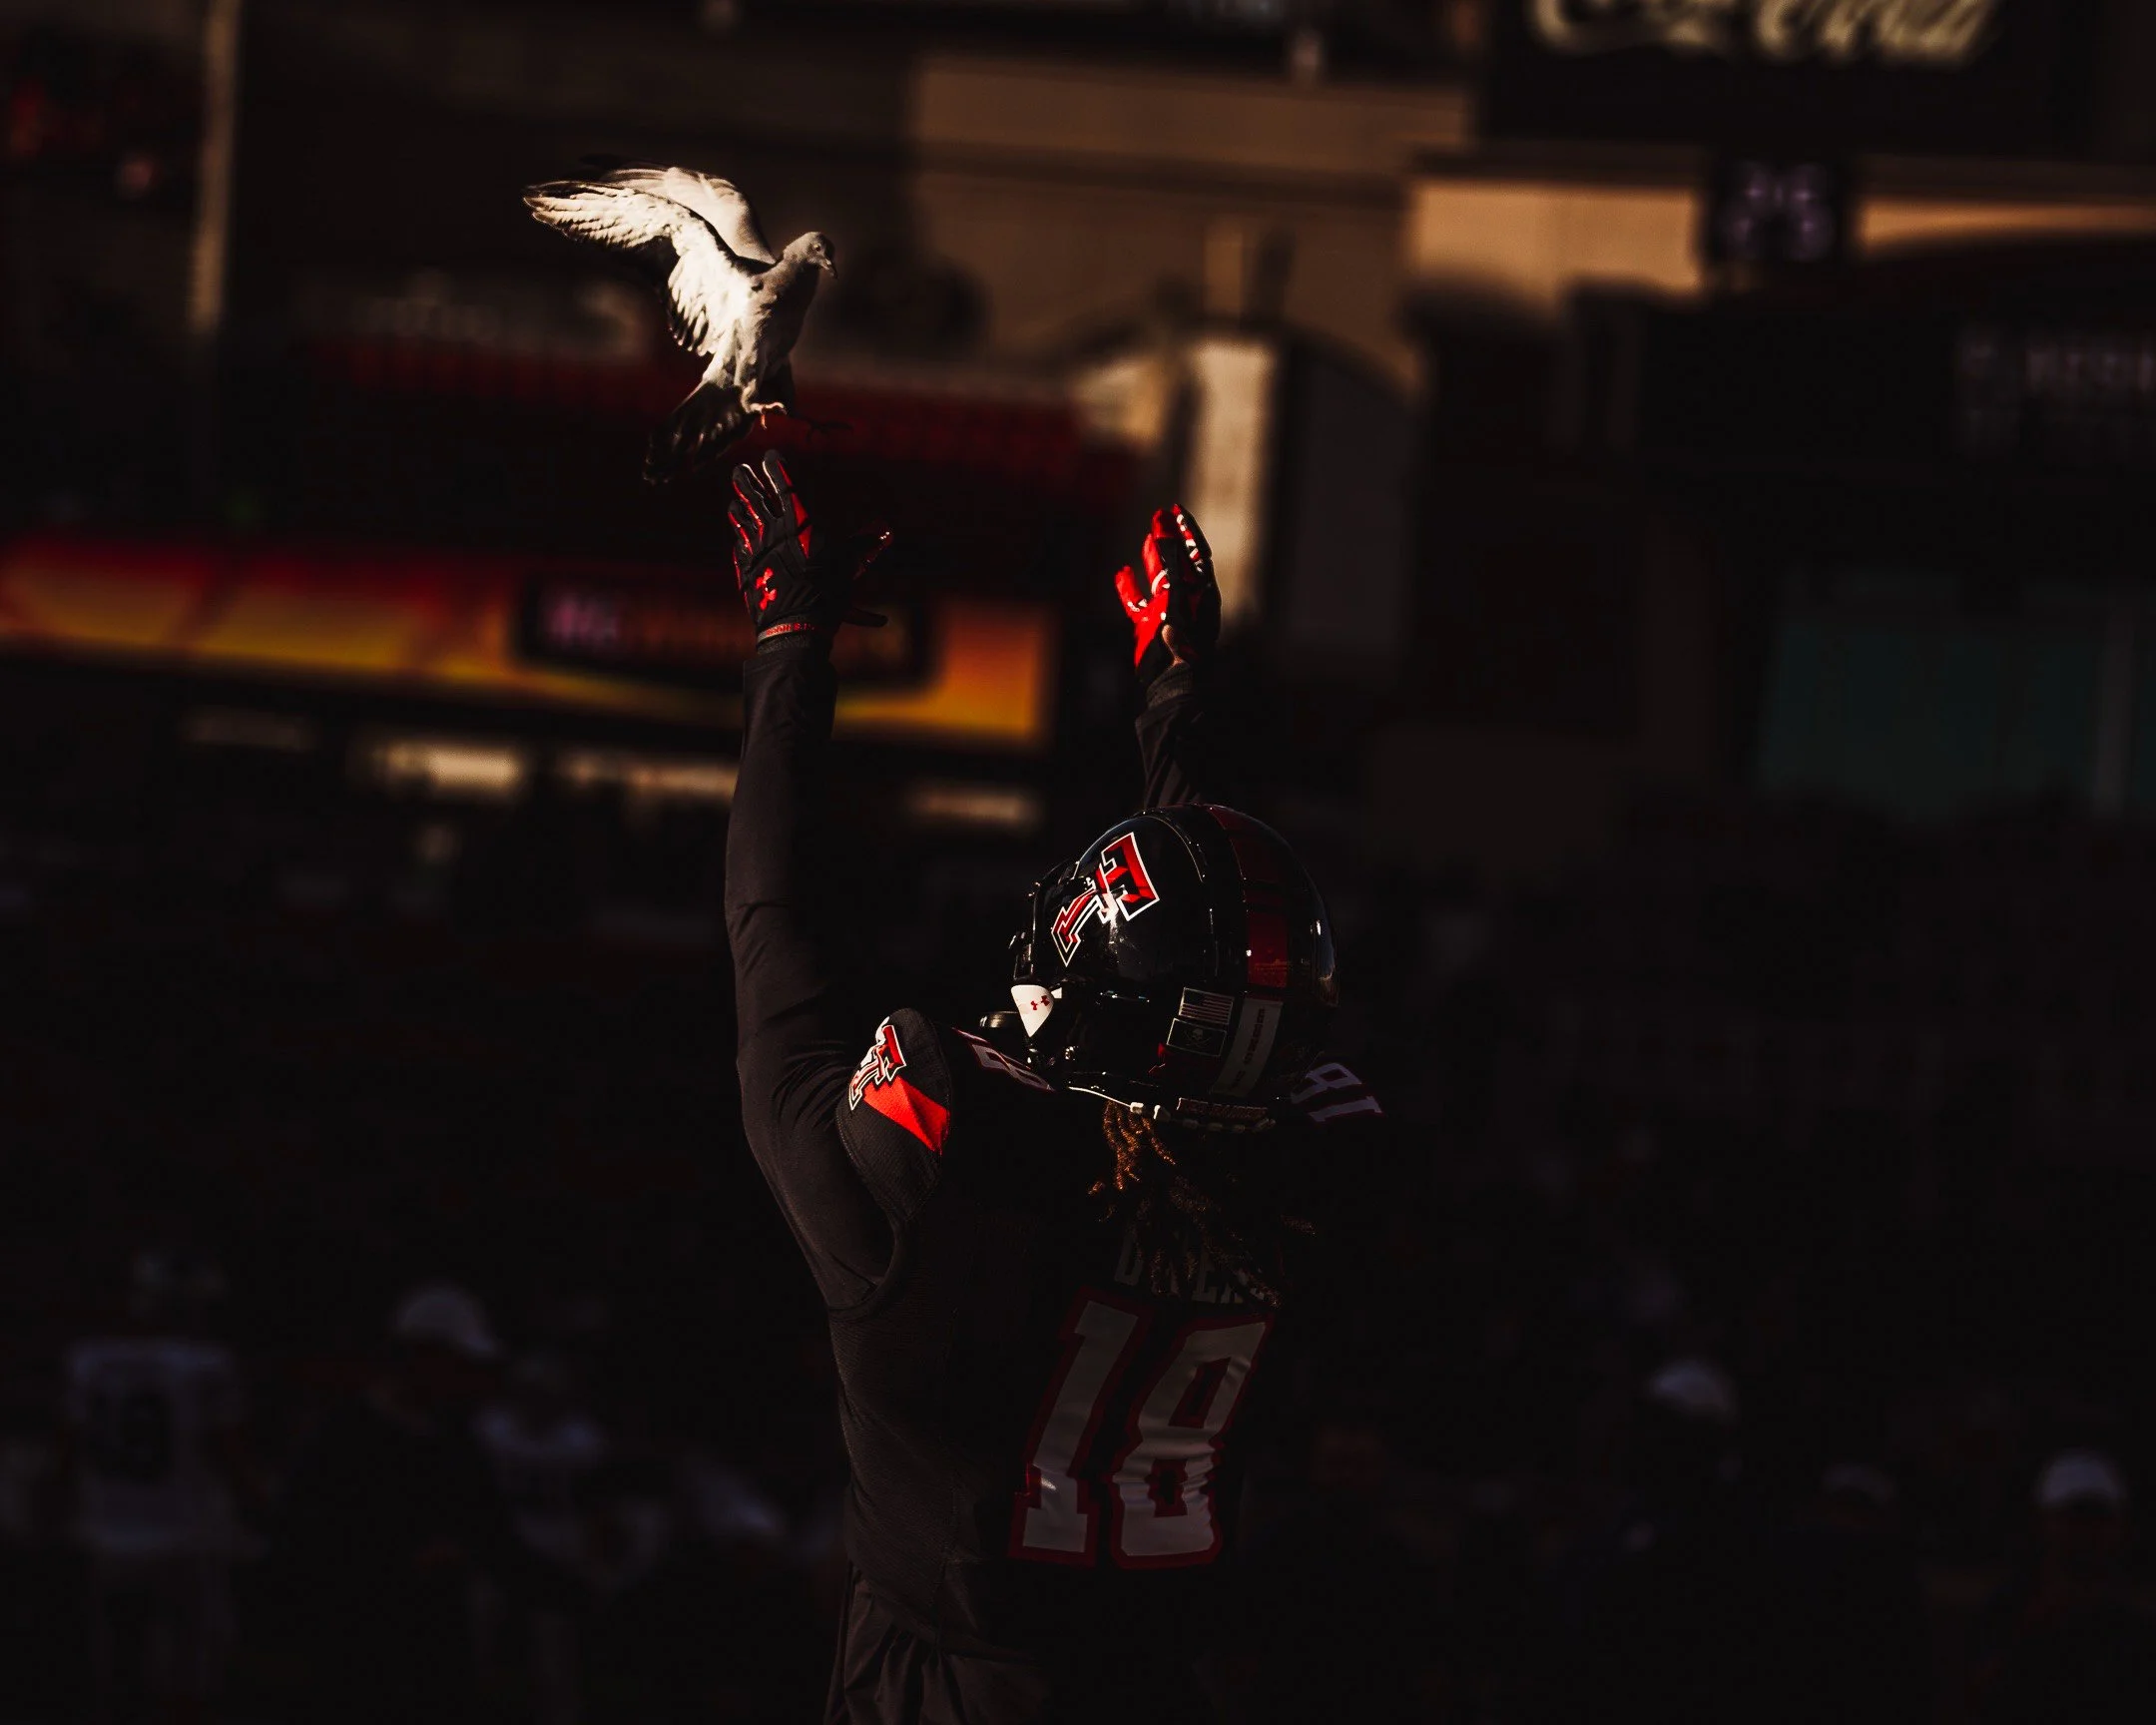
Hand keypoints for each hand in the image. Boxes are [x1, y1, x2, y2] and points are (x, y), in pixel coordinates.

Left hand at [728, 452, 888, 645]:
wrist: (796, 624)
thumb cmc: (827, 591)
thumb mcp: (848, 565)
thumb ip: (861, 546)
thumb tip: (884, 535)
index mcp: (799, 522)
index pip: (786, 485)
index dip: (777, 467)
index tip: (771, 455)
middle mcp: (774, 530)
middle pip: (754, 498)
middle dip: (746, 482)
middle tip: (738, 470)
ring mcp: (757, 549)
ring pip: (742, 521)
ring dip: (737, 507)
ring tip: (733, 501)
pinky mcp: (747, 570)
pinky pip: (739, 548)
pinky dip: (739, 540)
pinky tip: (738, 539)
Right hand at [1113, 504, 1218, 687]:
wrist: (1173, 679)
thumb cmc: (1183, 639)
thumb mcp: (1179, 594)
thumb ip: (1173, 564)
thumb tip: (1168, 534)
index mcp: (1202, 591)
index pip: (1197, 552)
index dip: (1186, 529)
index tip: (1175, 509)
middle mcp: (1186, 599)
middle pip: (1178, 561)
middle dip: (1169, 538)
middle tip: (1159, 515)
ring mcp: (1167, 612)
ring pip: (1159, 579)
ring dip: (1152, 559)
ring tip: (1147, 539)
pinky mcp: (1149, 627)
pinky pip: (1137, 603)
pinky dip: (1128, 588)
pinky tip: (1121, 573)